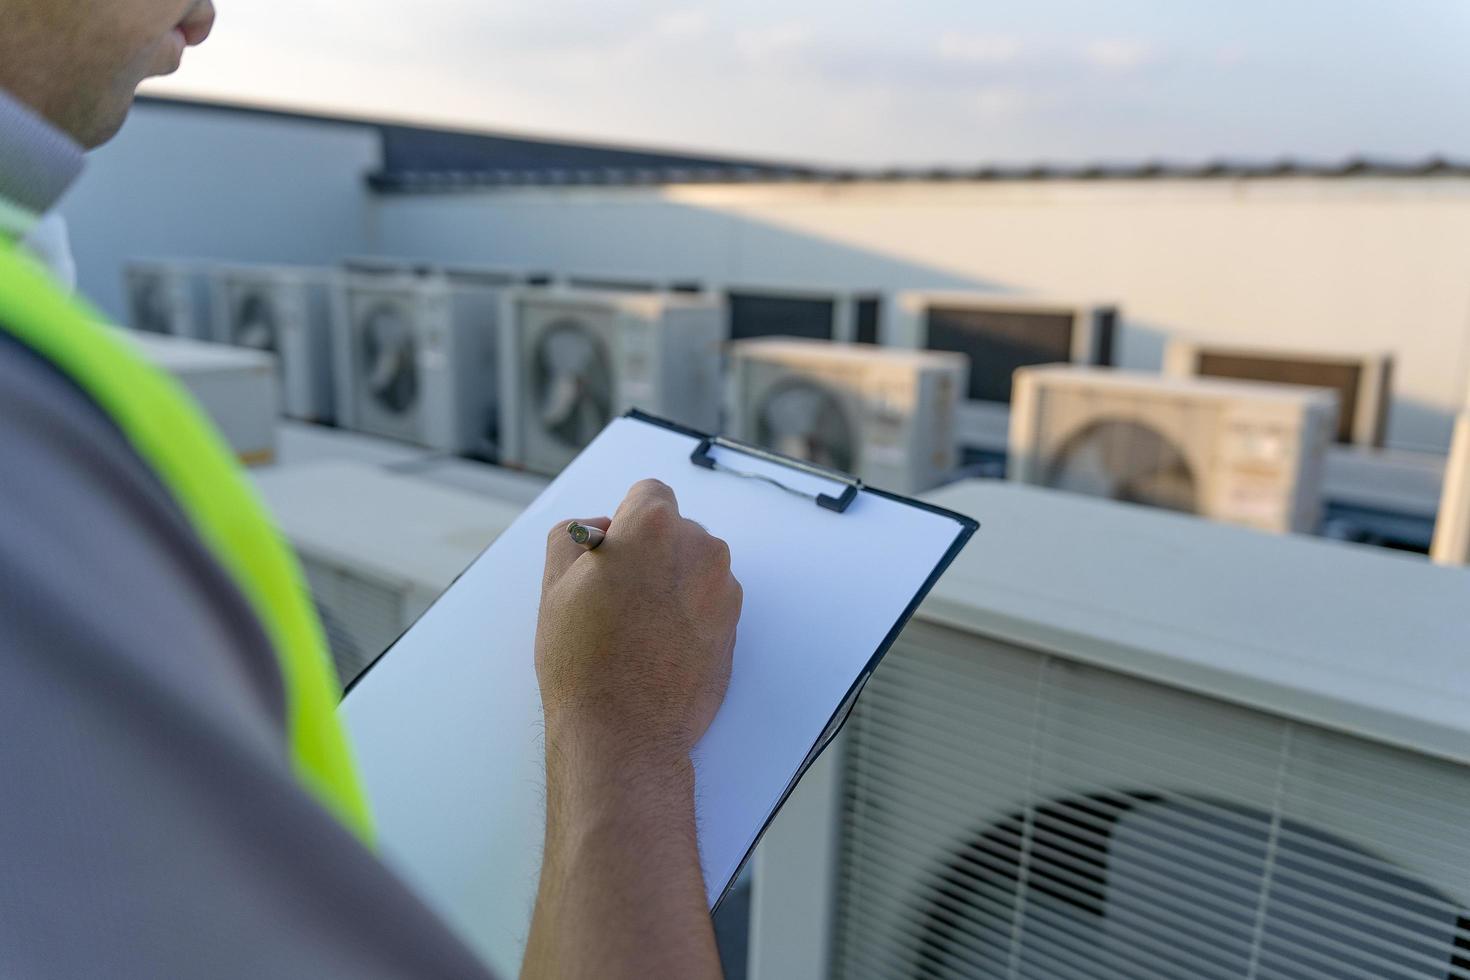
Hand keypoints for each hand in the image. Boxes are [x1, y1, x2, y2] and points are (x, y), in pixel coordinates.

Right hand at [535, 479, 742, 757]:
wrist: (625, 732)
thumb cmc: (584, 660)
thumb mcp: (555, 586)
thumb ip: (573, 537)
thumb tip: (602, 529)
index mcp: (654, 527)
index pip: (648, 494)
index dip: (625, 521)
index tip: (611, 553)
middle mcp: (700, 548)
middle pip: (675, 531)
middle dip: (650, 553)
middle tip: (616, 598)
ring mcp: (723, 588)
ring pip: (694, 568)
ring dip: (672, 584)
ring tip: (637, 630)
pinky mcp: (735, 626)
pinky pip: (709, 603)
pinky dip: (690, 616)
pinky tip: (660, 649)